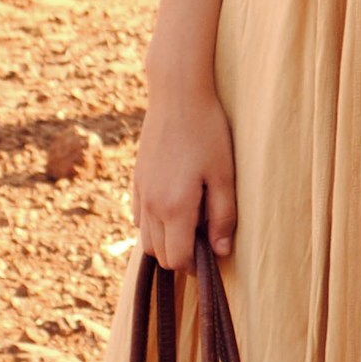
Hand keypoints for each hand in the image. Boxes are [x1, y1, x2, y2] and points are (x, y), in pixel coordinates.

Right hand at [132, 77, 236, 270]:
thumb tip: (221, 252)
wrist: (177, 95)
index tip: (213, 254)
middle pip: (159, 254)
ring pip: (146, 239)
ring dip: (167, 241)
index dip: (196, 265)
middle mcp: (151, 205)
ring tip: (192, 221)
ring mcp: (140, 193)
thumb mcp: (224, 176)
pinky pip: (139, 218)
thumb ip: (223, 217)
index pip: (177, 259)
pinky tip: (175, 207)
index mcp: (174, 208)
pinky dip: (154, 224)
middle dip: (181, 255)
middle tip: (206, 235)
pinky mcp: (136, 181)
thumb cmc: (207, 133)